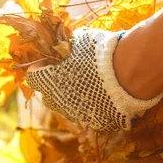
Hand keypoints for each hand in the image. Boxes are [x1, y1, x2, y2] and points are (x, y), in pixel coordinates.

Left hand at [26, 29, 162, 131]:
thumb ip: (69, 45)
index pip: (33, 77)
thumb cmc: (100, 52)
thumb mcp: (80, 41)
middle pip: (48, 95)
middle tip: (68, 73)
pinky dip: (91, 106)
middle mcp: (58, 100)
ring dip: (72, 96)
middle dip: (54, 84)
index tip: (49, 62)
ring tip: (88, 83)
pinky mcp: (94, 121)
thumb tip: (66, 43)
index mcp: (48, 80)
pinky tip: (102, 95)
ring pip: (67, 106)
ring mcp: (75, 113)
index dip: (40, 68)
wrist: (129, 72)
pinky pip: (87, 113)